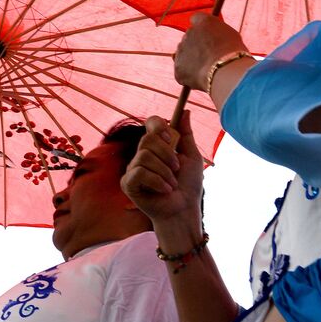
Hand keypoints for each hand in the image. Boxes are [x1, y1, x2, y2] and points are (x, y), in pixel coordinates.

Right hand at [123, 113, 204, 228]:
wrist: (184, 209)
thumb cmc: (188, 186)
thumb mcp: (192, 157)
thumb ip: (186, 135)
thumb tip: (185, 111)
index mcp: (157, 147)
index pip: (151, 123)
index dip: (159, 126)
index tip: (171, 139)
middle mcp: (142, 155)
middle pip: (147, 140)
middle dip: (167, 154)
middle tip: (176, 168)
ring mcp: (132, 169)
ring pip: (143, 157)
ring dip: (164, 171)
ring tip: (171, 183)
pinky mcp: (128, 184)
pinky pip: (139, 173)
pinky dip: (156, 181)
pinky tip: (165, 190)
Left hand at [174, 12, 247, 90]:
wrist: (225, 70)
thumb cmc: (234, 53)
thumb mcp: (231, 36)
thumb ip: (217, 33)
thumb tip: (212, 38)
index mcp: (203, 21)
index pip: (196, 19)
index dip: (201, 29)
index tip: (206, 37)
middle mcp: (189, 32)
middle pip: (189, 38)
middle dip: (196, 46)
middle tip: (209, 57)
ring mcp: (181, 50)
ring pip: (184, 55)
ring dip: (192, 61)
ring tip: (208, 70)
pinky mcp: (178, 67)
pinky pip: (182, 72)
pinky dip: (189, 76)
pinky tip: (201, 80)